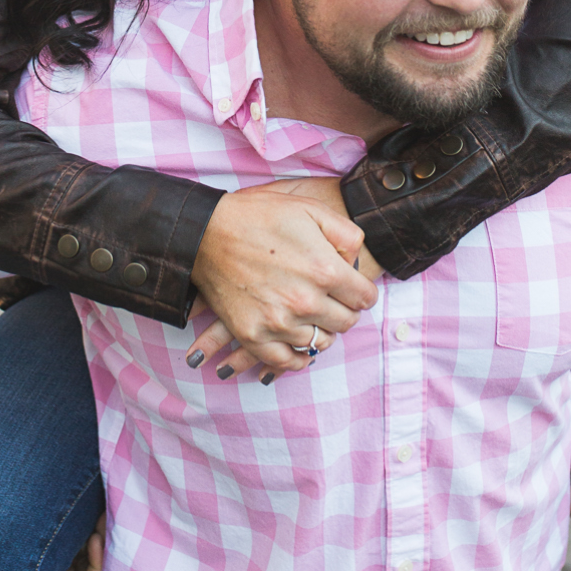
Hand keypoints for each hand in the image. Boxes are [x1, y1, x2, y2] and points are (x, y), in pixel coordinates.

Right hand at [186, 178, 380, 377]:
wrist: (206, 231)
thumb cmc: (257, 216)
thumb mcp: (309, 208)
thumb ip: (347, 234)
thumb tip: (355, 262)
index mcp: (325, 270)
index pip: (365, 299)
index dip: (360, 291)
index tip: (350, 288)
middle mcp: (306, 301)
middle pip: (346, 322)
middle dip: (342, 309)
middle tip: (329, 299)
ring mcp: (278, 322)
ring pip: (319, 342)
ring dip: (320, 330)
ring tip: (310, 315)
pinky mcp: (253, 335)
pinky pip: (287, 361)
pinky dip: (297, 358)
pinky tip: (298, 344)